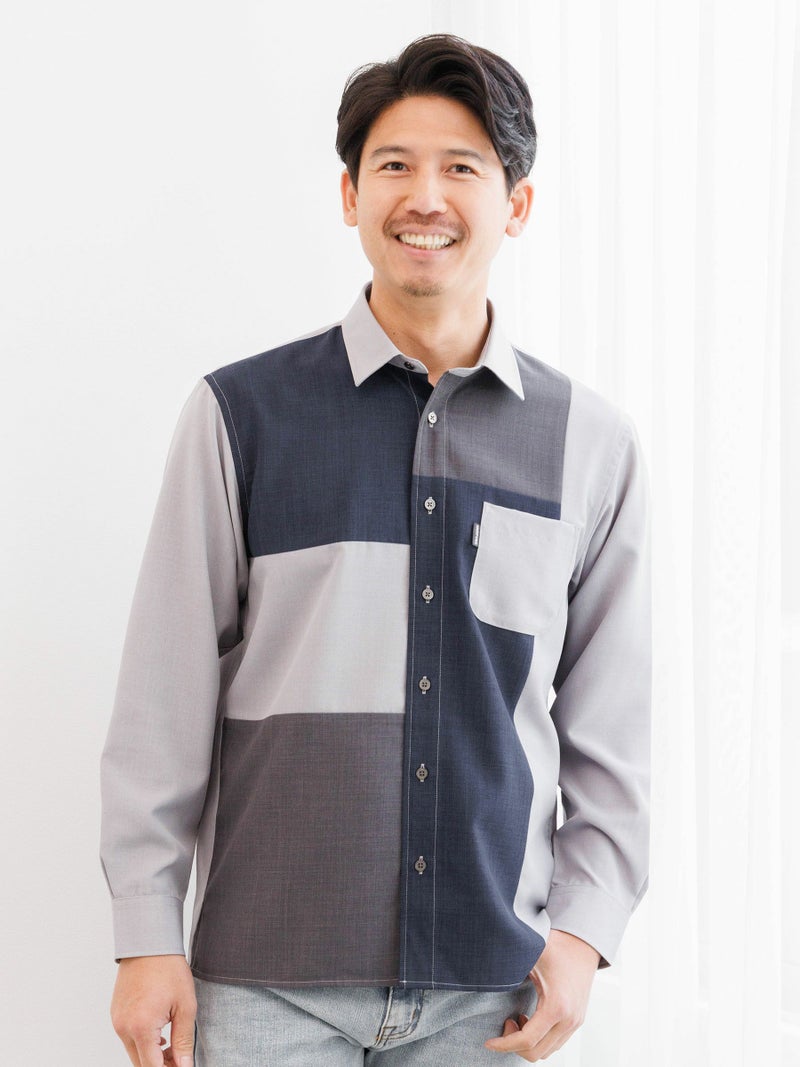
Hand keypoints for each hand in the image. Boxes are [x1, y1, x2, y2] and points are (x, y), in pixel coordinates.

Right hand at [110, 954, 196, 1066]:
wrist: (149, 943)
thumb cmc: (169, 970)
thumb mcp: (185, 1006)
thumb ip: (183, 1041)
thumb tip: (184, 1066)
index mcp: (141, 1027)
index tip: (181, 1066)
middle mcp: (124, 1028)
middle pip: (140, 1064)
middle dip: (160, 1066)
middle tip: (179, 1060)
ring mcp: (117, 1021)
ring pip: (133, 1052)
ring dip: (151, 1056)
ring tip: (172, 1047)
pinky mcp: (115, 1014)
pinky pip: (128, 1038)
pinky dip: (142, 1042)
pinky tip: (160, 1035)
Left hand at [484, 929, 599, 1059]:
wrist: (583, 944)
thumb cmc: (557, 947)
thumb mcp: (530, 955)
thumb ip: (509, 964)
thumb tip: (483, 966)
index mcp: (556, 1006)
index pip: (527, 1041)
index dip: (504, 1045)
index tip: (489, 1042)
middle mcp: (569, 1020)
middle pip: (536, 1053)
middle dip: (514, 1044)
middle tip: (506, 1022)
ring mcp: (575, 1022)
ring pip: (546, 1051)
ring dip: (527, 1043)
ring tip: (517, 1020)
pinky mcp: (576, 1021)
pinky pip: (555, 1043)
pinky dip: (539, 1040)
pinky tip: (529, 1021)